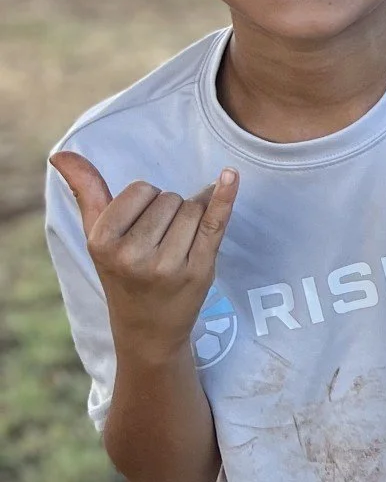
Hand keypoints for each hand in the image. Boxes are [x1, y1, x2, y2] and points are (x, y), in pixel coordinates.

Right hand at [51, 152, 237, 362]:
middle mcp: (133, 255)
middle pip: (170, 198)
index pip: (141, 189)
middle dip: (168, 212)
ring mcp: (168, 265)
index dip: (145, 201)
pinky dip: (224, 198)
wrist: (147, 328)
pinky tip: (230, 176)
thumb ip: (85, 191)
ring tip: (175, 247)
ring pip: (193, 208)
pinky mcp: (199, 270)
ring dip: (190, 220)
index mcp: (102, 241)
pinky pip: (215, 223)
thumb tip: (61, 153)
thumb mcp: (96, 235)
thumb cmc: (121, 272)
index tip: (138, 227)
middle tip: (156, 244)